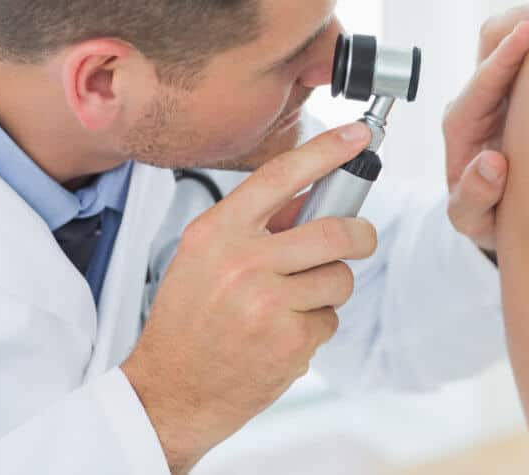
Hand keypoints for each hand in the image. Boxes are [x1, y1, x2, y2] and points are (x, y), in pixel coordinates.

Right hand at [121, 123, 377, 473]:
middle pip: (335, 231)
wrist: (169, 391)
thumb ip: (255, 225)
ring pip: (339, 279)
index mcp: (217, 232)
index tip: (358, 136)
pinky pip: (331, 319)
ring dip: (329, 290)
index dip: (326, 151)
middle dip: (359, 236)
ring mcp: (268, 303)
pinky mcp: (290, 341)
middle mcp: (243, 263)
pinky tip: (282, 335)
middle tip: (359, 240)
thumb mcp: (204, 257)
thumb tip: (311, 198)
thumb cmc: (188, 320)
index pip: (281, 175)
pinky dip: (316, 326)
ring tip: (292, 304)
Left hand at [444, 0, 528, 252]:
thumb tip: (492, 163)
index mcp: (462, 124)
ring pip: (511, 32)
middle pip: (491, 40)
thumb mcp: (471, 219)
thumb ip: (475, 197)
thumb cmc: (483, 215)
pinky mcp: (522, 83)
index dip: (506, 54)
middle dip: (524, 17)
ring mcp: (499, 86)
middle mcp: (478, 97)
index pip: (482, 80)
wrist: (496, 213)